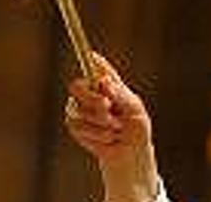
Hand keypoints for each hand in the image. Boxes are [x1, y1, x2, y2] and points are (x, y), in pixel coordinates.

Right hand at [65, 53, 159, 201]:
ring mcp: (81, 109)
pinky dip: (96, 135)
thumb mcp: (134, 110)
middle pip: (77, 86)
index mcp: (110, 85)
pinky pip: (78, 126)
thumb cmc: (135, 130)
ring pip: (80, 110)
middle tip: (108, 108)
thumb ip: (119, 94)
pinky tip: (107, 138)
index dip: (92, 60)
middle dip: (92, 99)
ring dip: (101, 123)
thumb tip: (103, 81)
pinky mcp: (75, 125)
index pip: (96, 67)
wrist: (130, 156)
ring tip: (116, 130)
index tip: (92, 55)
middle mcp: (92, 93)